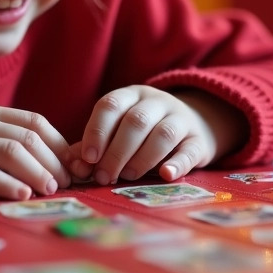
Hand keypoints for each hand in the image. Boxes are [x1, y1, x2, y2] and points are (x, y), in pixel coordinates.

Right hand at [0, 103, 71, 199]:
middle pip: (28, 137)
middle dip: (54, 161)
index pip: (35, 121)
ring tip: (50, 190)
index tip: (73, 165)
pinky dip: (7, 184)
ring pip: (11, 151)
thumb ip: (0, 135)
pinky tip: (21, 195)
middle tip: (66, 183)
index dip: (59, 144)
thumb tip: (43, 158)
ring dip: (37, 172)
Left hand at [69, 86, 246, 185]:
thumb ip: (94, 147)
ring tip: (127, 177)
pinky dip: (177, 163)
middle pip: (135, 121)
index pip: (111, 105)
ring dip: (142, 157)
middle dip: (116, 151)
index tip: (88, 158)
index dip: (97, 131)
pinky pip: (189, 150)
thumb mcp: (119, 131)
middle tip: (103, 176)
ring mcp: (180, 118)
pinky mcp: (199, 140)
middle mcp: (156, 102)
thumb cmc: (144, 132)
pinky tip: (165, 175)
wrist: (194, 125)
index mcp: (131, 95)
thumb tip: (72, 166)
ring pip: (163, 133)